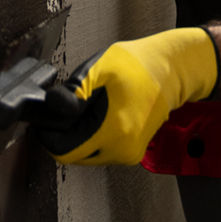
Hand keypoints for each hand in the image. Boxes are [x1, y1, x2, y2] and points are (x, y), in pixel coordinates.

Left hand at [34, 27, 218, 163]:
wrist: (170, 71)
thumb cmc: (138, 65)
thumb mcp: (99, 68)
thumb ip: (73, 91)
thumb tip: (51, 107)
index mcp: (113, 129)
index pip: (64, 150)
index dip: (50, 134)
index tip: (50, 116)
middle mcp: (122, 149)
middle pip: (73, 155)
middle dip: (64, 134)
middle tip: (70, 108)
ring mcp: (129, 154)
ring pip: (85, 155)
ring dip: (79, 136)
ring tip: (89, 109)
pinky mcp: (132, 154)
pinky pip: (99, 153)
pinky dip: (92, 138)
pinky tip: (100, 116)